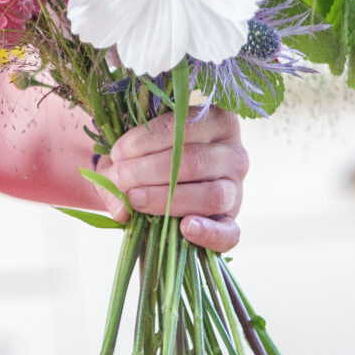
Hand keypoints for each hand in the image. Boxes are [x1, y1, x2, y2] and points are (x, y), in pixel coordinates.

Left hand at [101, 107, 248, 252]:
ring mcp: (236, 189)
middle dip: (148, 171)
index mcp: (217, 121)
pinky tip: (185, 228)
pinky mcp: (232, 220)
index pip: (182, 127)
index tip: (117, 153)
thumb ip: (120, 169)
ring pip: (210, 195)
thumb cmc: (149, 155)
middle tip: (119, 178)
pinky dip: (209, 233)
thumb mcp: (135, 150)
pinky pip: (229, 233)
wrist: (160, 180)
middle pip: (194, 162)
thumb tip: (121, 209)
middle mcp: (234, 153)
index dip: (145, 141)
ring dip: (166, 199)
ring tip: (134, 199)